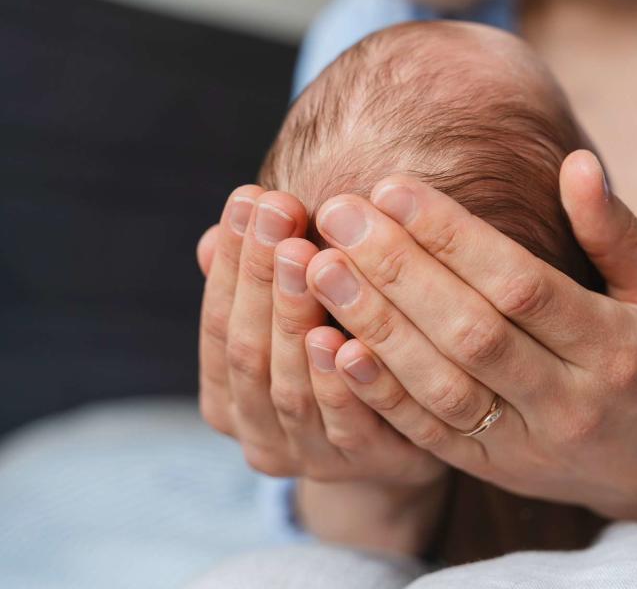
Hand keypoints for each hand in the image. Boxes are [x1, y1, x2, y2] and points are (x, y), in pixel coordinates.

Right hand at [196, 186, 445, 552]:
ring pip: (290, 386)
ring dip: (295, 318)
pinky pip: (348, 424)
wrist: (399, 444)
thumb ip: (257, 289)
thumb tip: (210, 238)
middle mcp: (258, 434)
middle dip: (261, 276)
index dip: (232, 262)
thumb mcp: (292, 323)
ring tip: (308, 256)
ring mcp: (308, 457)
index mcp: (227, 398)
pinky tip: (344, 335)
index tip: (250, 196)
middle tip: (279, 208)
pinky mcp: (363, 466)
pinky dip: (341, 381)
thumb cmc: (337, 365)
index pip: (218, 324)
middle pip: (249, 351)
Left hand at [299, 150, 636, 533]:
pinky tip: (331, 348)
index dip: (453, 236)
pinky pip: (428, 435)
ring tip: (320, 268)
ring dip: (375, 326)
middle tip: (337, 214)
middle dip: (397, 269)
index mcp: (618, 348)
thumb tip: (575, 162)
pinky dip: (378, 393)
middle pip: (471, 332)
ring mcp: (529, 445)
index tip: (392, 187)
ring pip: (441, 385)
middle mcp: (572, 402)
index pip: (522, 285)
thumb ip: (618, 233)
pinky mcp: (493, 470)